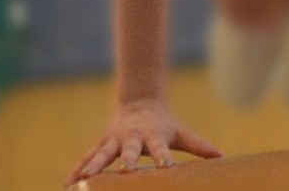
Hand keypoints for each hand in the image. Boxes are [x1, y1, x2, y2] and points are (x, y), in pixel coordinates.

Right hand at [63, 98, 221, 185]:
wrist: (137, 105)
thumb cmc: (162, 125)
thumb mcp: (180, 134)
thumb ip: (198, 146)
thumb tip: (221, 156)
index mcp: (153, 137)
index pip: (161, 149)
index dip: (163, 158)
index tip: (166, 167)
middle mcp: (131, 138)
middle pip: (128, 151)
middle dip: (126, 161)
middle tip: (125, 170)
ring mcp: (113, 141)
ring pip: (101, 154)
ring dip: (93, 167)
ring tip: (84, 180)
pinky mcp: (100, 145)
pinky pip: (86, 159)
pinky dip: (76, 171)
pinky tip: (67, 185)